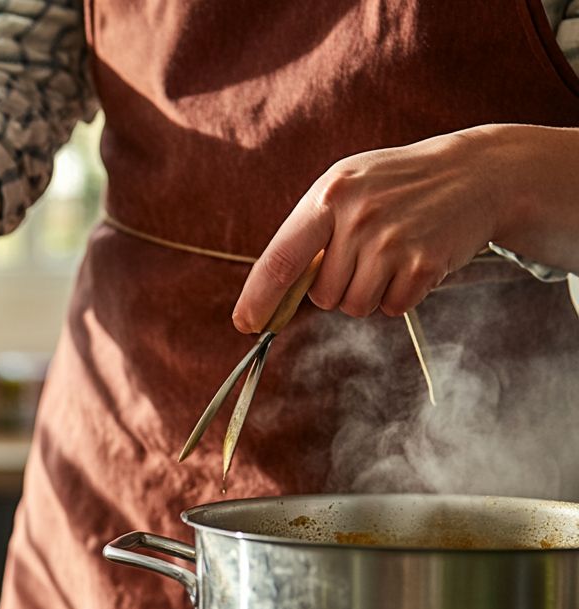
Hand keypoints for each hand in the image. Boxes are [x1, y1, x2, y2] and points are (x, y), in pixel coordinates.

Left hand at [230, 126, 558, 333]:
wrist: (475, 173)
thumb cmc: (394, 185)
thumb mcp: (345, 188)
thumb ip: (308, 235)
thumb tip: (274, 298)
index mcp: (329, 195)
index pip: (281, 258)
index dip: (258, 297)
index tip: (245, 323)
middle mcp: (358, 219)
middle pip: (322, 296)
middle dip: (337, 286)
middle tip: (365, 252)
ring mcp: (392, 242)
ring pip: (354, 306)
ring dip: (368, 293)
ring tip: (390, 253)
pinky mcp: (423, 264)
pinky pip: (391, 308)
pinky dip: (399, 294)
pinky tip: (414, 260)